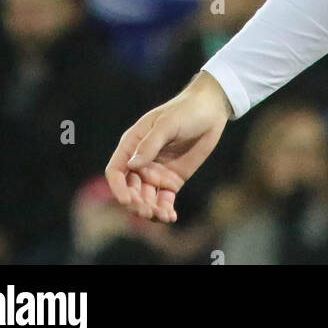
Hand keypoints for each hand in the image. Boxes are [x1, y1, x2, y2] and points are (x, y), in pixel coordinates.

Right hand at [105, 71, 231, 222]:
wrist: (211, 110)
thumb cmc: (186, 111)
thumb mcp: (167, 124)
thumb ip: (150, 144)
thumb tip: (132, 165)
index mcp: (133, 144)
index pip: (116, 170)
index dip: (117, 187)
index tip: (127, 200)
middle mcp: (141, 161)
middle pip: (130, 189)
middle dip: (136, 203)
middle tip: (148, 210)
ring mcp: (156, 172)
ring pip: (146, 198)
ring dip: (150, 210)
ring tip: (163, 215)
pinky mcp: (172, 180)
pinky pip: (163, 201)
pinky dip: (164, 211)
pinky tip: (170, 217)